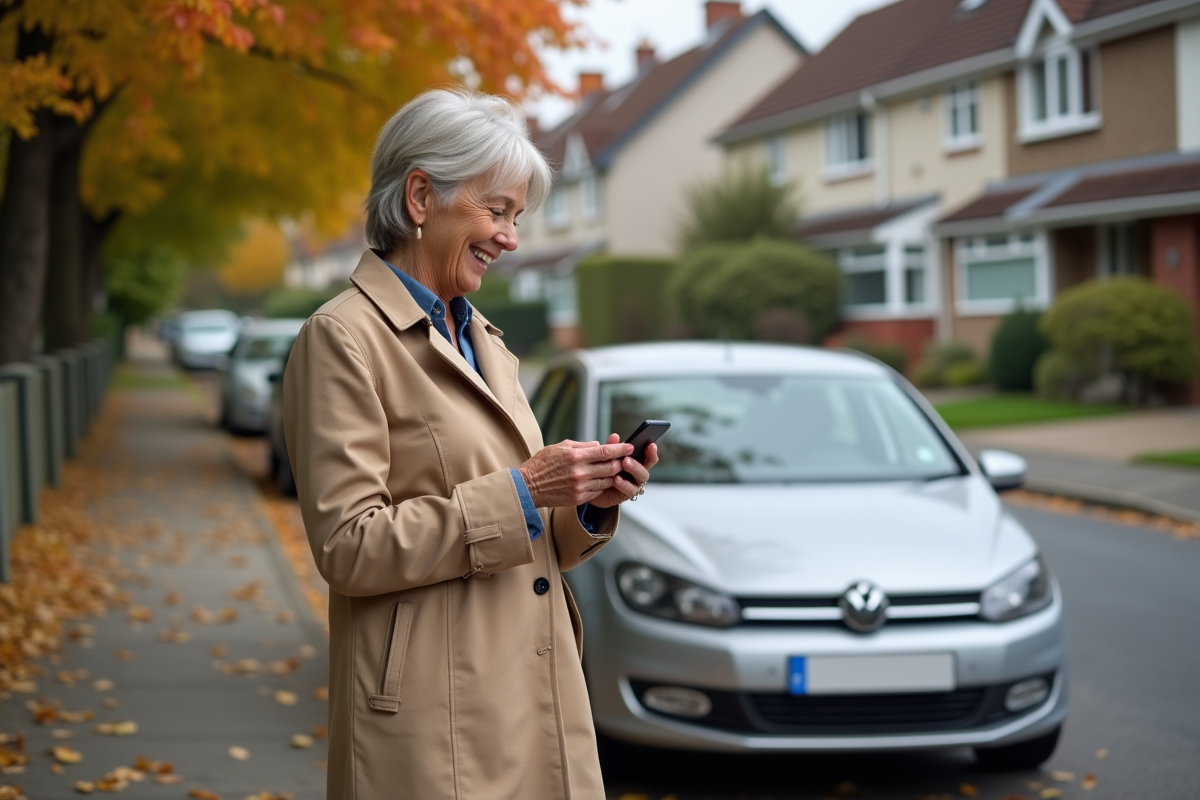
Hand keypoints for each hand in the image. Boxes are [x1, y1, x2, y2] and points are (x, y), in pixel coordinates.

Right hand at [518, 439, 632, 507]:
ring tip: (614, 471)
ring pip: (607, 481)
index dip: (621, 449)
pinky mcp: (579, 498)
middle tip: (624, 460)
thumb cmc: (543, 463)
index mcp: (576, 456)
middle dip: (620, 463)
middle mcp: (580, 472)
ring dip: (612, 476)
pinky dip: (601, 486)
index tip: (630, 446)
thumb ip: (582, 446)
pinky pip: (598, 491)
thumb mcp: (560, 447)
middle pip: (610, 467)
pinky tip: (599, 481)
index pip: (605, 451)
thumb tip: (599, 445)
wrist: (528, 486)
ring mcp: (580, 486)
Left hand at [585, 433, 658, 508]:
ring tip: (623, 464)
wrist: (592, 488)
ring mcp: (634, 484)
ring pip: (641, 478)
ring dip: (633, 470)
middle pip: (646, 467)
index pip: (648, 456)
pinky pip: (630, 490)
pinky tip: (616, 479)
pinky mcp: (627, 494)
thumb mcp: (606, 457)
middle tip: (627, 458)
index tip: (650, 444)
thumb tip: (615, 436)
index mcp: (636, 461)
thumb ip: (611, 448)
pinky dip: (624, 484)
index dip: (651, 451)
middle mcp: (637, 473)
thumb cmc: (602, 470)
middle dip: (638, 462)